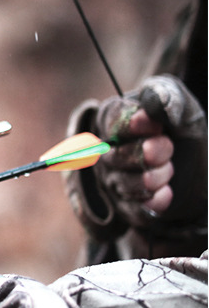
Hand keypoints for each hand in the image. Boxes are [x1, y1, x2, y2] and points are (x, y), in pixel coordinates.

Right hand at [96, 105, 173, 220]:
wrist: (201, 166)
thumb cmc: (184, 130)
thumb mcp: (184, 108)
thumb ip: (168, 97)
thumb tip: (153, 102)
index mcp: (114, 119)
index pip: (112, 122)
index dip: (131, 125)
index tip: (156, 126)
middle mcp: (107, 151)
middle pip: (113, 156)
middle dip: (144, 154)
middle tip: (167, 149)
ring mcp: (115, 180)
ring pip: (122, 184)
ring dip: (150, 179)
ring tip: (169, 171)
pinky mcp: (129, 206)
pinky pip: (134, 210)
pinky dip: (151, 203)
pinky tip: (166, 194)